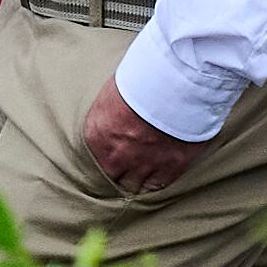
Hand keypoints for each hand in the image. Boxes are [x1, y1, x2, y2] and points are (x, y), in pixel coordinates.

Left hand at [81, 77, 200, 194]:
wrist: (174, 84)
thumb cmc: (141, 80)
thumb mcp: (112, 93)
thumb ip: (108, 113)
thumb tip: (112, 117)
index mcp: (96, 135)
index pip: (92, 160)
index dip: (102, 161)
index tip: (108, 161)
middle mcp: (116, 155)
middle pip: (111, 177)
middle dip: (116, 175)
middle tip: (122, 173)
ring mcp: (144, 163)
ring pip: (133, 186)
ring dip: (135, 181)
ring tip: (138, 178)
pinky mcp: (171, 166)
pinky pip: (159, 185)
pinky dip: (156, 183)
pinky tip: (156, 178)